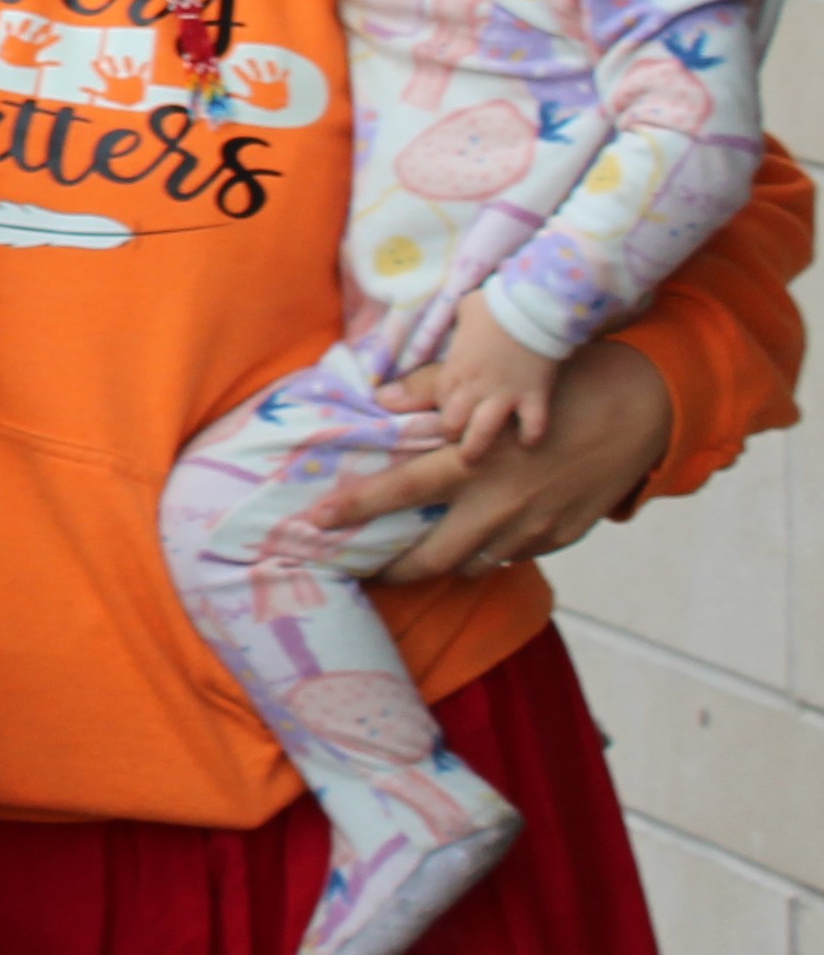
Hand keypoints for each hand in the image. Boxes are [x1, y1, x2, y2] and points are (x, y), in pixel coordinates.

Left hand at [293, 339, 672, 582]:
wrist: (639, 412)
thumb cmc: (559, 387)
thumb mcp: (494, 384)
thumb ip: (434, 390)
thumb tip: (382, 396)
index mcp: (472, 462)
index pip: (398, 492)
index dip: (353, 509)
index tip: (315, 523)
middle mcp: (498, 504)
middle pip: (432, 556)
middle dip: (395, 570)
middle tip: (370, 570)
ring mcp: (532, 528)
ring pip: (474, 564)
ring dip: (447, 562)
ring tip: (423, 557)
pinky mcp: (560, 537)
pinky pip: (514, 555)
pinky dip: (493, 551)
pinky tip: (483, 538)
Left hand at [401, 317, 564, 466]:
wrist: (533, 306)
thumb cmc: (496, 305)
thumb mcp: (462, 313)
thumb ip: (453, 330)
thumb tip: (445, 327)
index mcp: (456, 367)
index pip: (439, 400)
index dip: (442, 411)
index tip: (449, 416)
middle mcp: (475, 385)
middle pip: (453, 422)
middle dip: (453, 435)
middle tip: (457, 444)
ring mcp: (505, 393)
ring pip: (483, 431)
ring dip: (478, 447)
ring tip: (474, 460)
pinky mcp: (535, 396)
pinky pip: (532, 426)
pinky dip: (530, 437)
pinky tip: (528, 442)